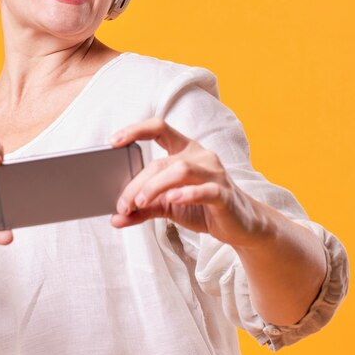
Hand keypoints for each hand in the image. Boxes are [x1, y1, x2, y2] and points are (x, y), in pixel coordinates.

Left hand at [110, 118, 268, 246]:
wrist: (241, 226)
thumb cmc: (201, 208)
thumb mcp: (167, 205)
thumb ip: (143, 208)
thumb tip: (116, 218)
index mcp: (184, 149)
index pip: (159, 128)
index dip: (136, 130)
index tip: (113, 141)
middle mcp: (200, 156)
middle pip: (161, 162)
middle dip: (137, 183)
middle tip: (122, 203)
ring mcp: (214, 173)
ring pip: (180, 170)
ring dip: (155, 187)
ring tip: (140, 203)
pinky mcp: (224, 194)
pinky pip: (204, 190)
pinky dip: (186, 194)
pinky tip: (172, 200)